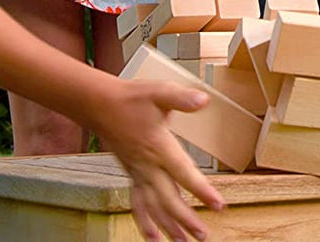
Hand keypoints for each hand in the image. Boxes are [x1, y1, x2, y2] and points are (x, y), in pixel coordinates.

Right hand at [96, 78, 225, 240]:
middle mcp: (148, 166)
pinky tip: (152, 237)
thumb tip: (203, 99)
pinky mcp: (132, 175)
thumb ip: (182, 98)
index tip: (219, 205)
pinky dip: (145, 223)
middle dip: (186, 220)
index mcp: (159, 147)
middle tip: (203, 235)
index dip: (201, 190)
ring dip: (169, 227)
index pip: (184, 173)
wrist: (100, 105)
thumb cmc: (131, 98)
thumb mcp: (159, 92)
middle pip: (168, 200)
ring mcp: (138, 173)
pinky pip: (139, 204)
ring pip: (154, 207)